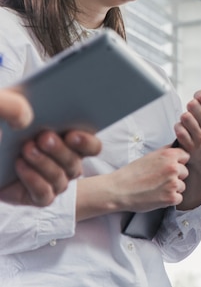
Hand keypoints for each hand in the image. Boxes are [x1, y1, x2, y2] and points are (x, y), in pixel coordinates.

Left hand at [0, 90, 101, 206]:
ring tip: (26, 149)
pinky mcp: (39, 196)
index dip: (87, 142)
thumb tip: (27, 115)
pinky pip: (44, 194)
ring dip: (44, 163)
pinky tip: (20, 165)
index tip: (71, 134)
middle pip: (75, 163)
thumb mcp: (10, 108)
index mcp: (71, 142)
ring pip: (60, 179)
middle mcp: (66, 163)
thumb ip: (18, 102)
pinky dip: (34, 180)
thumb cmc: (4, 127)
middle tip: (44, 138)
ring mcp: (54, 181)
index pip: (92, 147)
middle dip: (60, 151)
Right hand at [108, 147, 190, 212]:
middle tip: (160, 180)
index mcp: (169, 155)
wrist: (119, 190)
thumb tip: (176, 148)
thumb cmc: (132, 173)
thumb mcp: (150, 156)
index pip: (186, 156)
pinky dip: (170, 200)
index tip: (168, 167)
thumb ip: (166, 152)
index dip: (178, 162)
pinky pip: (178, 198)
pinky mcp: (170, 198)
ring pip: (182, 186)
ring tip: (157, 188)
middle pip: (185, 172)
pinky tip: (158, 196)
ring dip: (172, 189)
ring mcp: (173, 183)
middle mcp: (173, 168)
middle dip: (176, 176)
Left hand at [173, 82, 200, 209]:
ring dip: (183, 118)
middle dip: (190, 107)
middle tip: (192, 112)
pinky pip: (178, 129)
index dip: (199, 95)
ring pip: (184, 117)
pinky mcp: (189, 145)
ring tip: (188, 122)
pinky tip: (183, 131)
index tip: (198, 99)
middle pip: (192, 105)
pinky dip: (178, 129)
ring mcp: (200, 137)